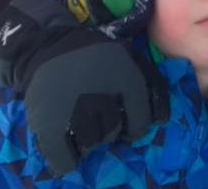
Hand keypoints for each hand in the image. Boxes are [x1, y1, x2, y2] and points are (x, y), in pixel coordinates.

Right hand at [0, 0, 168, 174]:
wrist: (46, 46)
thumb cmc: (94, 54)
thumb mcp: (129, 57)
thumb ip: (149, 83)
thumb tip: (160, 119)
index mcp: (127, 78)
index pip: (143, 120)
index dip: (137, 123)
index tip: (128, 120)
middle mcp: (104, 96)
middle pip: (115, 132)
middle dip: (110, 127)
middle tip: (98, 113)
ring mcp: (75, 112)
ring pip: (93, 144)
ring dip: (89, 139)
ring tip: (80, 121)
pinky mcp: (50, 125)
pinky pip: (66, 160)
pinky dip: (68, 161)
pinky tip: (68, 148)